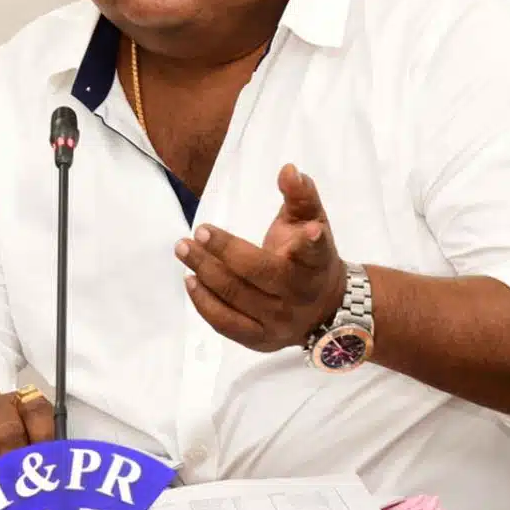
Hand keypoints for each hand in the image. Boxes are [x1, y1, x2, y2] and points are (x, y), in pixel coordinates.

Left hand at [176, 164, 346, 351]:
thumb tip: (288, 169)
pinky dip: (205, 303)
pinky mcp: (262, 340)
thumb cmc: (312, 255)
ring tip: (184, 249)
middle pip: (258, 272)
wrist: (326, 308)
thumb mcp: (313, 221)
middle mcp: (299, 294)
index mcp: (317, 262)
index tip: (312, 229)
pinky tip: (191, 280)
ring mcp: (280, 321)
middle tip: (198, 231)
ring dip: (205, 271)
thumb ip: (300, 194)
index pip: (315, 251)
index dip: (312, 241)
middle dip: (224, 250)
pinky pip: (227, 324)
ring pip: (236, 297)